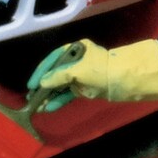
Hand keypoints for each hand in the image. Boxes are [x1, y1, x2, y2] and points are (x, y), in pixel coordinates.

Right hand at [27, 38, 157, 110]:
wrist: (127, 79)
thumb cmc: (101, 70)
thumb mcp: (78, 71)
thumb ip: (58, 76)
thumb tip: (42, 83)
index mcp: (75, 50)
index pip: (53, 59)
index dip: (41, 71)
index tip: (30, 84)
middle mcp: (77, 60)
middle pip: (56, 72)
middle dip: (44, 84)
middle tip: (31, 97)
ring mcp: (82, 75)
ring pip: (62, 84)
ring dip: (50, 94)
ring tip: (38, 105)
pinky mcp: (87, 88)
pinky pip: (69, 93)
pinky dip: (60, 99)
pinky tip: (50, 107)